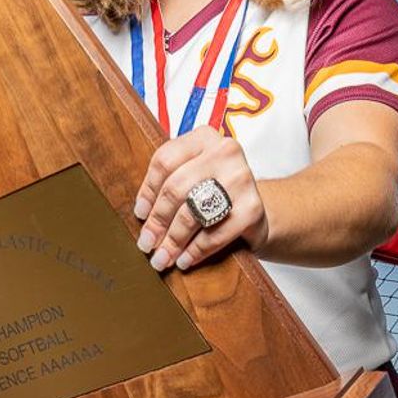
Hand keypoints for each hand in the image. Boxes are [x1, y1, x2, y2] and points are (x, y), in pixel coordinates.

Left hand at [133, 126, 267, 271]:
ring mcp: (241, 178)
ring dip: (173, 240)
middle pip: (176, 188)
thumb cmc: (216, 191)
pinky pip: (214, 234)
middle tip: (147, 243)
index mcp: (204, 137)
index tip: (140, 214)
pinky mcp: (252, 208)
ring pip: (193, 213)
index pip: (165, 161)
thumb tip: (142, 215)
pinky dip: (195, 251)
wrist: (257, 209)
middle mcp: (225, 152)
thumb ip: (169, 182)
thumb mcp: (193, 175)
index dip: (148, 191)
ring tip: (162, 257)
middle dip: (158, 221)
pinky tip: (185, 260)